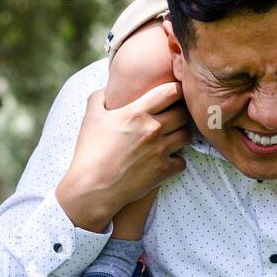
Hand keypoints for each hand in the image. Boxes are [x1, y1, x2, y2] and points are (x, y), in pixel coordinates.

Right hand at [55, 83, 191, 232]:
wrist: (92, 188)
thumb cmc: (89, 151)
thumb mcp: (91, 117)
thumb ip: (100, 97)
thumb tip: (108, 88)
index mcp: (136, 112)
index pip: (171, 91)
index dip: (177, 89)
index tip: (175, 92)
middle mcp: (153, 129)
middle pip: (183, 113)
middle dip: (180, 112)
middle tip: (174, 116)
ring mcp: (160, 150)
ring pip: (186, 135)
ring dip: (181, 134)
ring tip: (172, 136)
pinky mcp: (163, 171)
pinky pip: (182, 161)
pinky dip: (177, 160)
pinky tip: (167, 160)